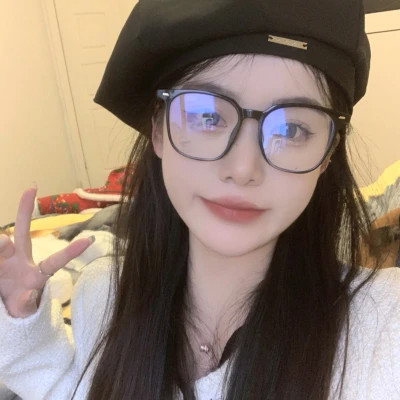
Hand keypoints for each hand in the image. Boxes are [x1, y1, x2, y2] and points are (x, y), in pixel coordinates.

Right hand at [0, 186, 94, 317]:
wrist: (0, 304)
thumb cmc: (18, 304)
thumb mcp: (23, 309)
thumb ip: (26, 304)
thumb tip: (28, 295)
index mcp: (35, 273)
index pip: (55, 261)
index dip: (71, 252)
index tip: (90, 240)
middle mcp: (20, 259)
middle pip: (23, 232)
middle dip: (25, 210)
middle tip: (31, 190)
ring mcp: (3, 258)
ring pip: (2, 241)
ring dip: (1, 242)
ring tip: (4, 245)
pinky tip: (1, 256)